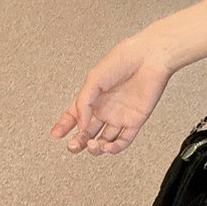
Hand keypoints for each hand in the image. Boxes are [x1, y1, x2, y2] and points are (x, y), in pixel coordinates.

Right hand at [50, 35, 173, 156]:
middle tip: (72, 145)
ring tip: (90, 145)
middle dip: (77, 142)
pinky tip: (107, 147)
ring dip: (94, 148)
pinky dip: (114, 148)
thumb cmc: (125, 58)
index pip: (74, 114)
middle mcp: (105, 106)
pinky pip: (124, 140)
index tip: (56, 133)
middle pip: (87, 131)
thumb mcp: (94, 78)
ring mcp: (120, 114)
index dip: (63, 125)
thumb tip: (80, 126)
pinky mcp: (135, 119)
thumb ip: (83, 103)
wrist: (151, 57)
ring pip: (104, 140)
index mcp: (93, 94)